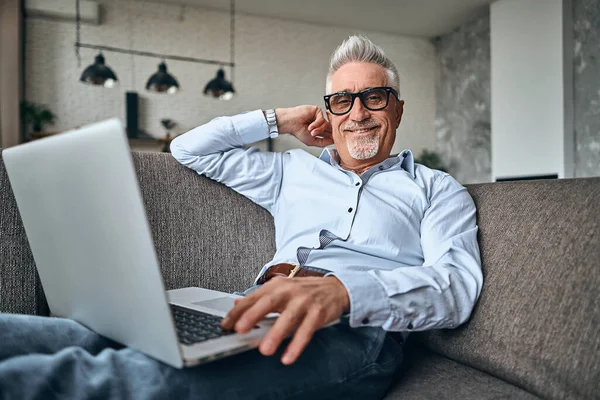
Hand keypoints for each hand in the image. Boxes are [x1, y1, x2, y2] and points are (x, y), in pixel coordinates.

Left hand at [221, 276, 349, 364]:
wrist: (335, 288)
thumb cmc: (305, 291)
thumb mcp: (281, 290)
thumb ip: (259, 298)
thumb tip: (236, 304)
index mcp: (277, 285)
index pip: (254, 297)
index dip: (239, 311)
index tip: (225, 324)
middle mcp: (290, 291)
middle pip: (270, 302)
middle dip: (254, 315)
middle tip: (240, 329)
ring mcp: (305, 302)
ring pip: (289, 318)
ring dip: (276, 334)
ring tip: (265, 350)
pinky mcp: (318, 313)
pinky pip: (306, 331)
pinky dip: (297, 345)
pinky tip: (288, 357)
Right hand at [274, 106, 332, 146]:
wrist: (291, 123)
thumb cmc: (297, 131)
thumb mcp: (312, 141)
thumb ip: (323, 142)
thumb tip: (332, 141)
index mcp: (318, 129)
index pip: (329, 132)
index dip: (331, 137)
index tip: (332, 140)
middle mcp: (319, 122)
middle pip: (330, 127)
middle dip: (326, 133)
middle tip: (320, 136)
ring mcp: (318, 116)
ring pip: (326, 124)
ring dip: (319, 130)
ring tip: (311, 131)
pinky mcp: (317, 111)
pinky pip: (321, 119)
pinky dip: (316, 124)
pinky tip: (310, 126)